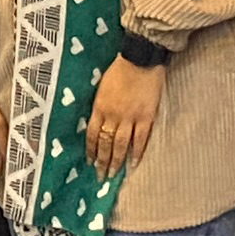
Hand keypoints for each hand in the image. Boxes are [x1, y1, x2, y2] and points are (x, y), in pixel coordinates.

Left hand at [86, 55, 166, 175]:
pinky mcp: (146, 117)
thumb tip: (98, 120)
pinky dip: (136, 153)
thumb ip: (100, 105)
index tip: (88, 162)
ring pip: (121, 145)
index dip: (90, 150)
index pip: (91, 134)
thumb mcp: (102, 87)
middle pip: (105, 143)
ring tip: (113, 175)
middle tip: (100, 177)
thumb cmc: (119, 69)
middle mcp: (113, 115)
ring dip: (116, 161)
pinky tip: (133, 165)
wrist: (139, 59)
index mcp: (99, 107)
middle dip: (102, 161)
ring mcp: (130, 117)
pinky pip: (140, 139)